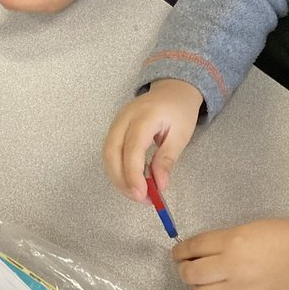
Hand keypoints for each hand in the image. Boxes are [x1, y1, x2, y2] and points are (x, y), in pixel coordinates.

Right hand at [103, 79, 202, 201]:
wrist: (173, 90)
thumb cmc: (179, 111)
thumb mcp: (181, 135)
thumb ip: (167, 159)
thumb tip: (159, 185)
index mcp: (144, 116)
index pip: (132, 149)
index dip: (133, 174)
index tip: (143, 195)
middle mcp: (124, 118)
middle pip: (112, 153)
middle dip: (122, 181)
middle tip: (141, 199)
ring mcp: (116, 122)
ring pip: (107, 155)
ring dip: (118, 178)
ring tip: (138, 193)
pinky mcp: (114, 128)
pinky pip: (110, 152)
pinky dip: (118, 170)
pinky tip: (132, 180)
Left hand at [172, 216, 288, 289]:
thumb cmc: (285, 235)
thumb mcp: (250, 227)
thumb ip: (223, 240)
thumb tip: (198, 251)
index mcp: (233, 241)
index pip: (193, 248)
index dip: (180, 251)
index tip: (178, 253)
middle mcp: (233, 267)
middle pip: (192, 275)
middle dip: (184, 270)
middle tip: (188, 267)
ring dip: (197, 288)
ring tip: (204, 282)